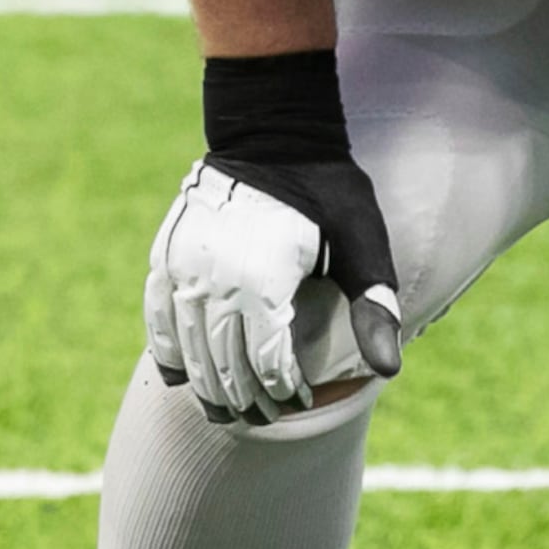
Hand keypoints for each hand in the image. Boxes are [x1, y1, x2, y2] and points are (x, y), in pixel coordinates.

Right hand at [143, 157, 404, 422]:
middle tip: (267, 417)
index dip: (285, 392)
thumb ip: (372, 307)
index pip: (267, 364)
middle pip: (225, 367)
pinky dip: (170, 354)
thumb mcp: (362, 244)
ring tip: (227, 411)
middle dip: (247, 401)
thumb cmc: (327, 190)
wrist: (271, 131)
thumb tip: (390, 370)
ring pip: (188, 353)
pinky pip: (158, 322)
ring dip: (208, 388)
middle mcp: (214, 282)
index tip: (302, 402)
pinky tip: (182, 377)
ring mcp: (183, 270)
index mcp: (263, 283)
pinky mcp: (165, 258)